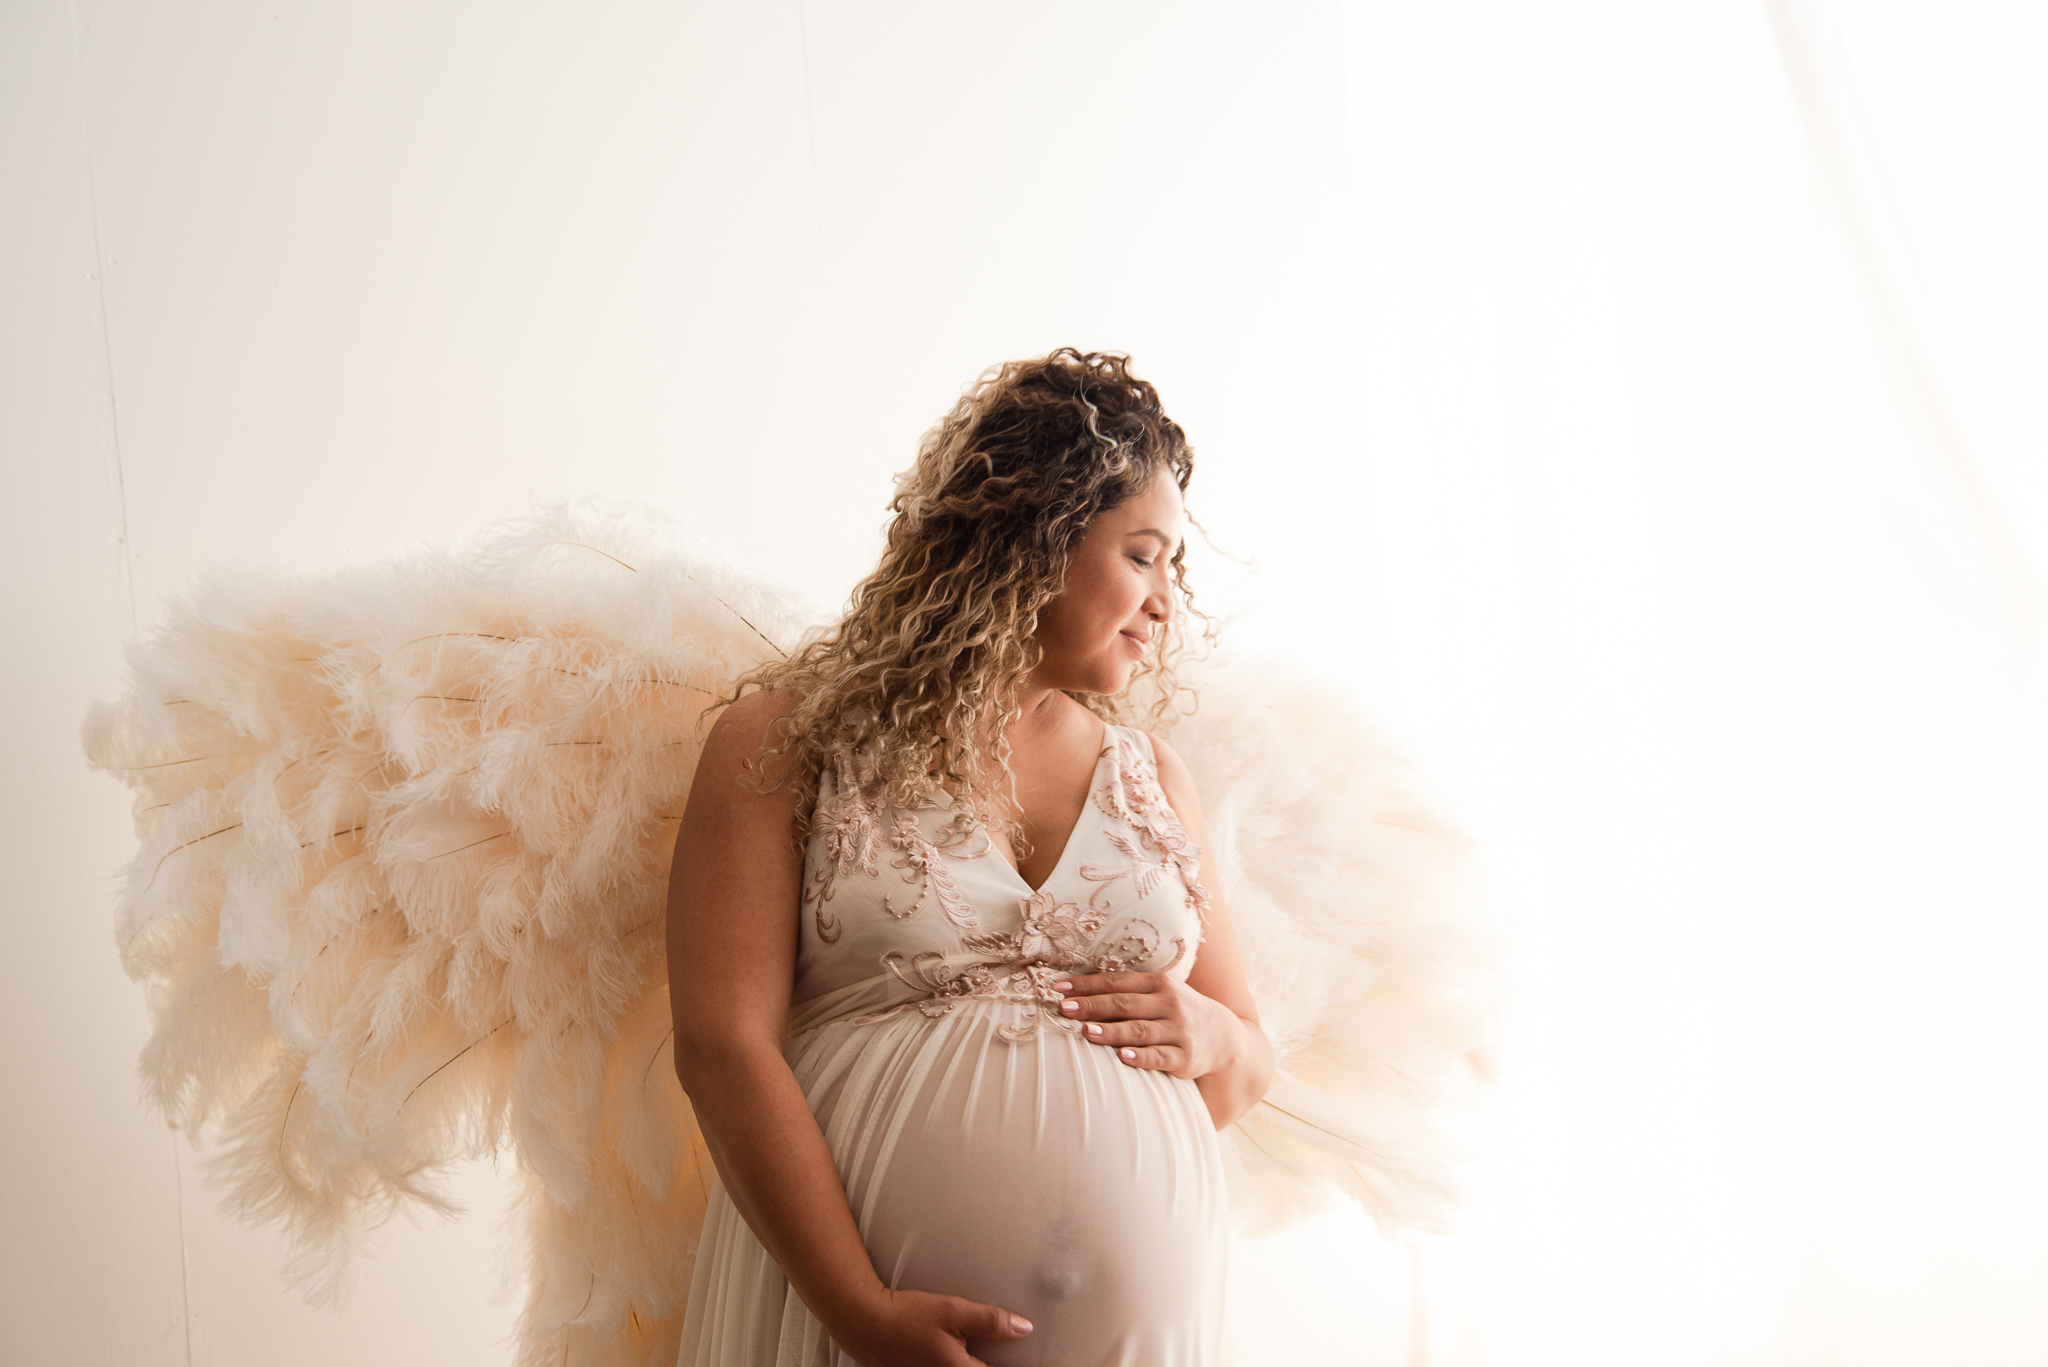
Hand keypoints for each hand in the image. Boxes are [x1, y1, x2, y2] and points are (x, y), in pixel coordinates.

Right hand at [832, 1286, 1032, 1366]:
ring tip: (977, 1348)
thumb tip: (1024, 1328)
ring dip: (976, 1361)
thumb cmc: (906, 1317)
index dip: (1016, 1363)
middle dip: (991, 1361)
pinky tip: (961, 1352)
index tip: (1037, 1360)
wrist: (866, 1323)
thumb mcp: (953, 1311)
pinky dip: (961, 1361)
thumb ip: (991, 1321)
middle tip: (1005, 1348)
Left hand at [1052, 970, 1243, 1079]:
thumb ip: (1128, 992)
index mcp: (1159, 983)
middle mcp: (1170, 1003)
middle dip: (1092, 1005)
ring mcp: (1178, 1030)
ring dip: (1112, 1031)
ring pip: (1139, 1030)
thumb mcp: (1160, 994)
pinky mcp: (1185, 1057)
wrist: (1224, 1037)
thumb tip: (1077, 993)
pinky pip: (1159, 1056)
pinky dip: (1141, 1057)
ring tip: (1086, 1032)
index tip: (1058, 988)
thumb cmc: (1178, 1013)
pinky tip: (1123, 1057)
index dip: (1086, 985)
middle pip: (1124, 1003)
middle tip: (1064, 1008)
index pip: (1117, 981)